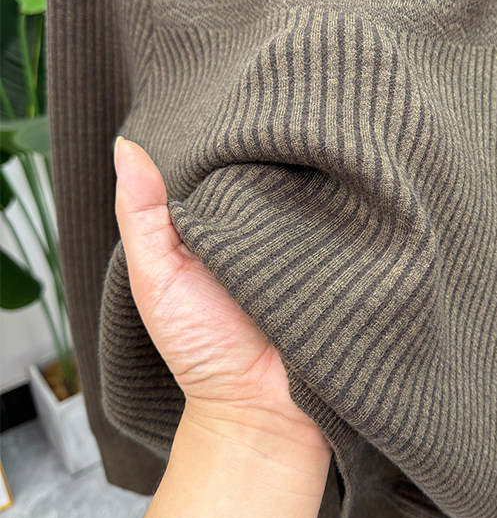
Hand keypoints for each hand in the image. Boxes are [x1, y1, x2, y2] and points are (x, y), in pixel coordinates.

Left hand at [113, 136, 328, 451]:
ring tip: (328, 147)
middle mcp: (271, 222)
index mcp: (224, 219)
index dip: (236, 135)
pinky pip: (351, 223)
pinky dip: (348, 211)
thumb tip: (124, 146)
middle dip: (284, 149)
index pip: (233, 160)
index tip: (243, 109)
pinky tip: (350, 193)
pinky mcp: (348, 257)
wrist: (260, 408)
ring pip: (319, 189)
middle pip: (282, 167)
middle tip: (293, 121)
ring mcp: (314, 238)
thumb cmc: (201, 348)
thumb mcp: (157, 278)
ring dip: (322, 177)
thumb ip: (141, 217)